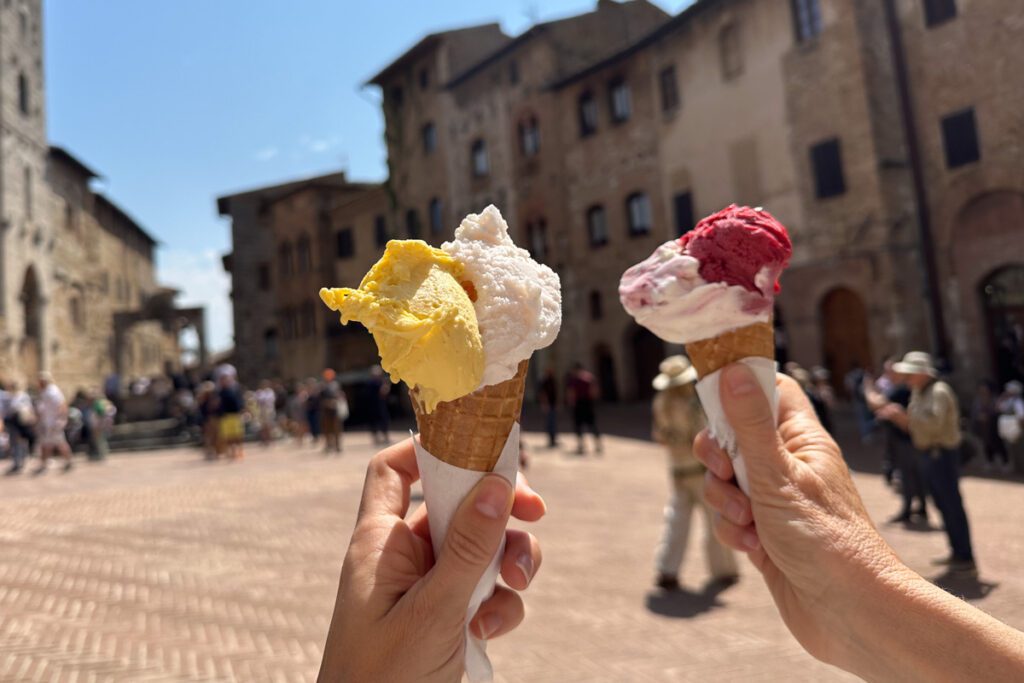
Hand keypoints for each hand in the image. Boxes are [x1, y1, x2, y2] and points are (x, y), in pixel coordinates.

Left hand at [319, 439, 544, 681]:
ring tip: (516, 585)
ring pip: (482, 549)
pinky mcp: (449, 619)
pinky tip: (489, 633)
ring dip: (510, 561)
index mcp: (380, 544)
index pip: (393, 471)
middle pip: (458, 506)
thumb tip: (497, 484)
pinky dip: (500, 605)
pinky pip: (487, 591)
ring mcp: (429, 589)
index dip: (429, 450)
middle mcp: (404, 559)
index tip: (480, 449)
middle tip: (536, 513)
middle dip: (499, 511)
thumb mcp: (432, 612)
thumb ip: (466, 549)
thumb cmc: (383, 682)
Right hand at [694, 366, 900, 669]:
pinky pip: (730, 518)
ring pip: (726, 481)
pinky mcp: (764, 533)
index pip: (771, 388)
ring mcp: (776, 500)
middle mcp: (789, 465)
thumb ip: (750, 424)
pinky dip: (732, 530)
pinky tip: (754, 547)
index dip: (742, 386)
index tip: (716, 395)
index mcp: (803, 440)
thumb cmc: (828, 541)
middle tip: (727, 470)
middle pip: (734, 436)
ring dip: (725, 500)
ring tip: (750, 520)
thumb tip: (733, 370)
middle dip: (718, 456)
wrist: (850, 613)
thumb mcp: (778, 475)